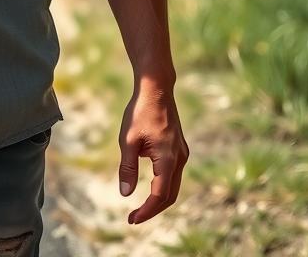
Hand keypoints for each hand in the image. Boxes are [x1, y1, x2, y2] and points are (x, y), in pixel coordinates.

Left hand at [118, 79, 188, 224]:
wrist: (156, 88)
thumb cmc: (140, 111)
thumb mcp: (128, 140)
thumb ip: (128, 168)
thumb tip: (125, 194)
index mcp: (168, 159)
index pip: (159, 196)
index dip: (146, 211)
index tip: (131, 219)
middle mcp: (179, 159)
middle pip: (170, 195)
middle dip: (153, 209)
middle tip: (133, 218)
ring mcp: (182, 153)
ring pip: (173, 185)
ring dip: (159, 199)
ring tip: (140, 207)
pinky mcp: (179, 148)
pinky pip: (173, 174)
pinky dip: (163, 185)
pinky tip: (149, 185)